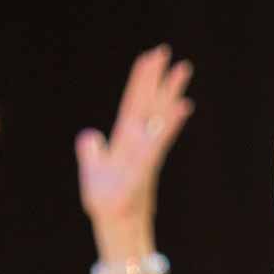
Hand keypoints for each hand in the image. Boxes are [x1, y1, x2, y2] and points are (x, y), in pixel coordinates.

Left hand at [77, 46, 194, 232]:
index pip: (134, 102)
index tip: (151, 56)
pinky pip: (159, 140)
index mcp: (126, 138)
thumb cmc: (105, 200)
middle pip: (149, 102)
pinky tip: (182, 106)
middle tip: (169, 52)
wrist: (112, 221)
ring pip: (159, 115)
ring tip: (183, 69)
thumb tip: (89, 135)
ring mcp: (145, 151)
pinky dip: (170, 123)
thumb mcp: (92, 169)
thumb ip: (91, 150)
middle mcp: (139, 140)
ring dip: (170, 92)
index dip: (141, 79)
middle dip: (158, 78)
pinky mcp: (145, 166)